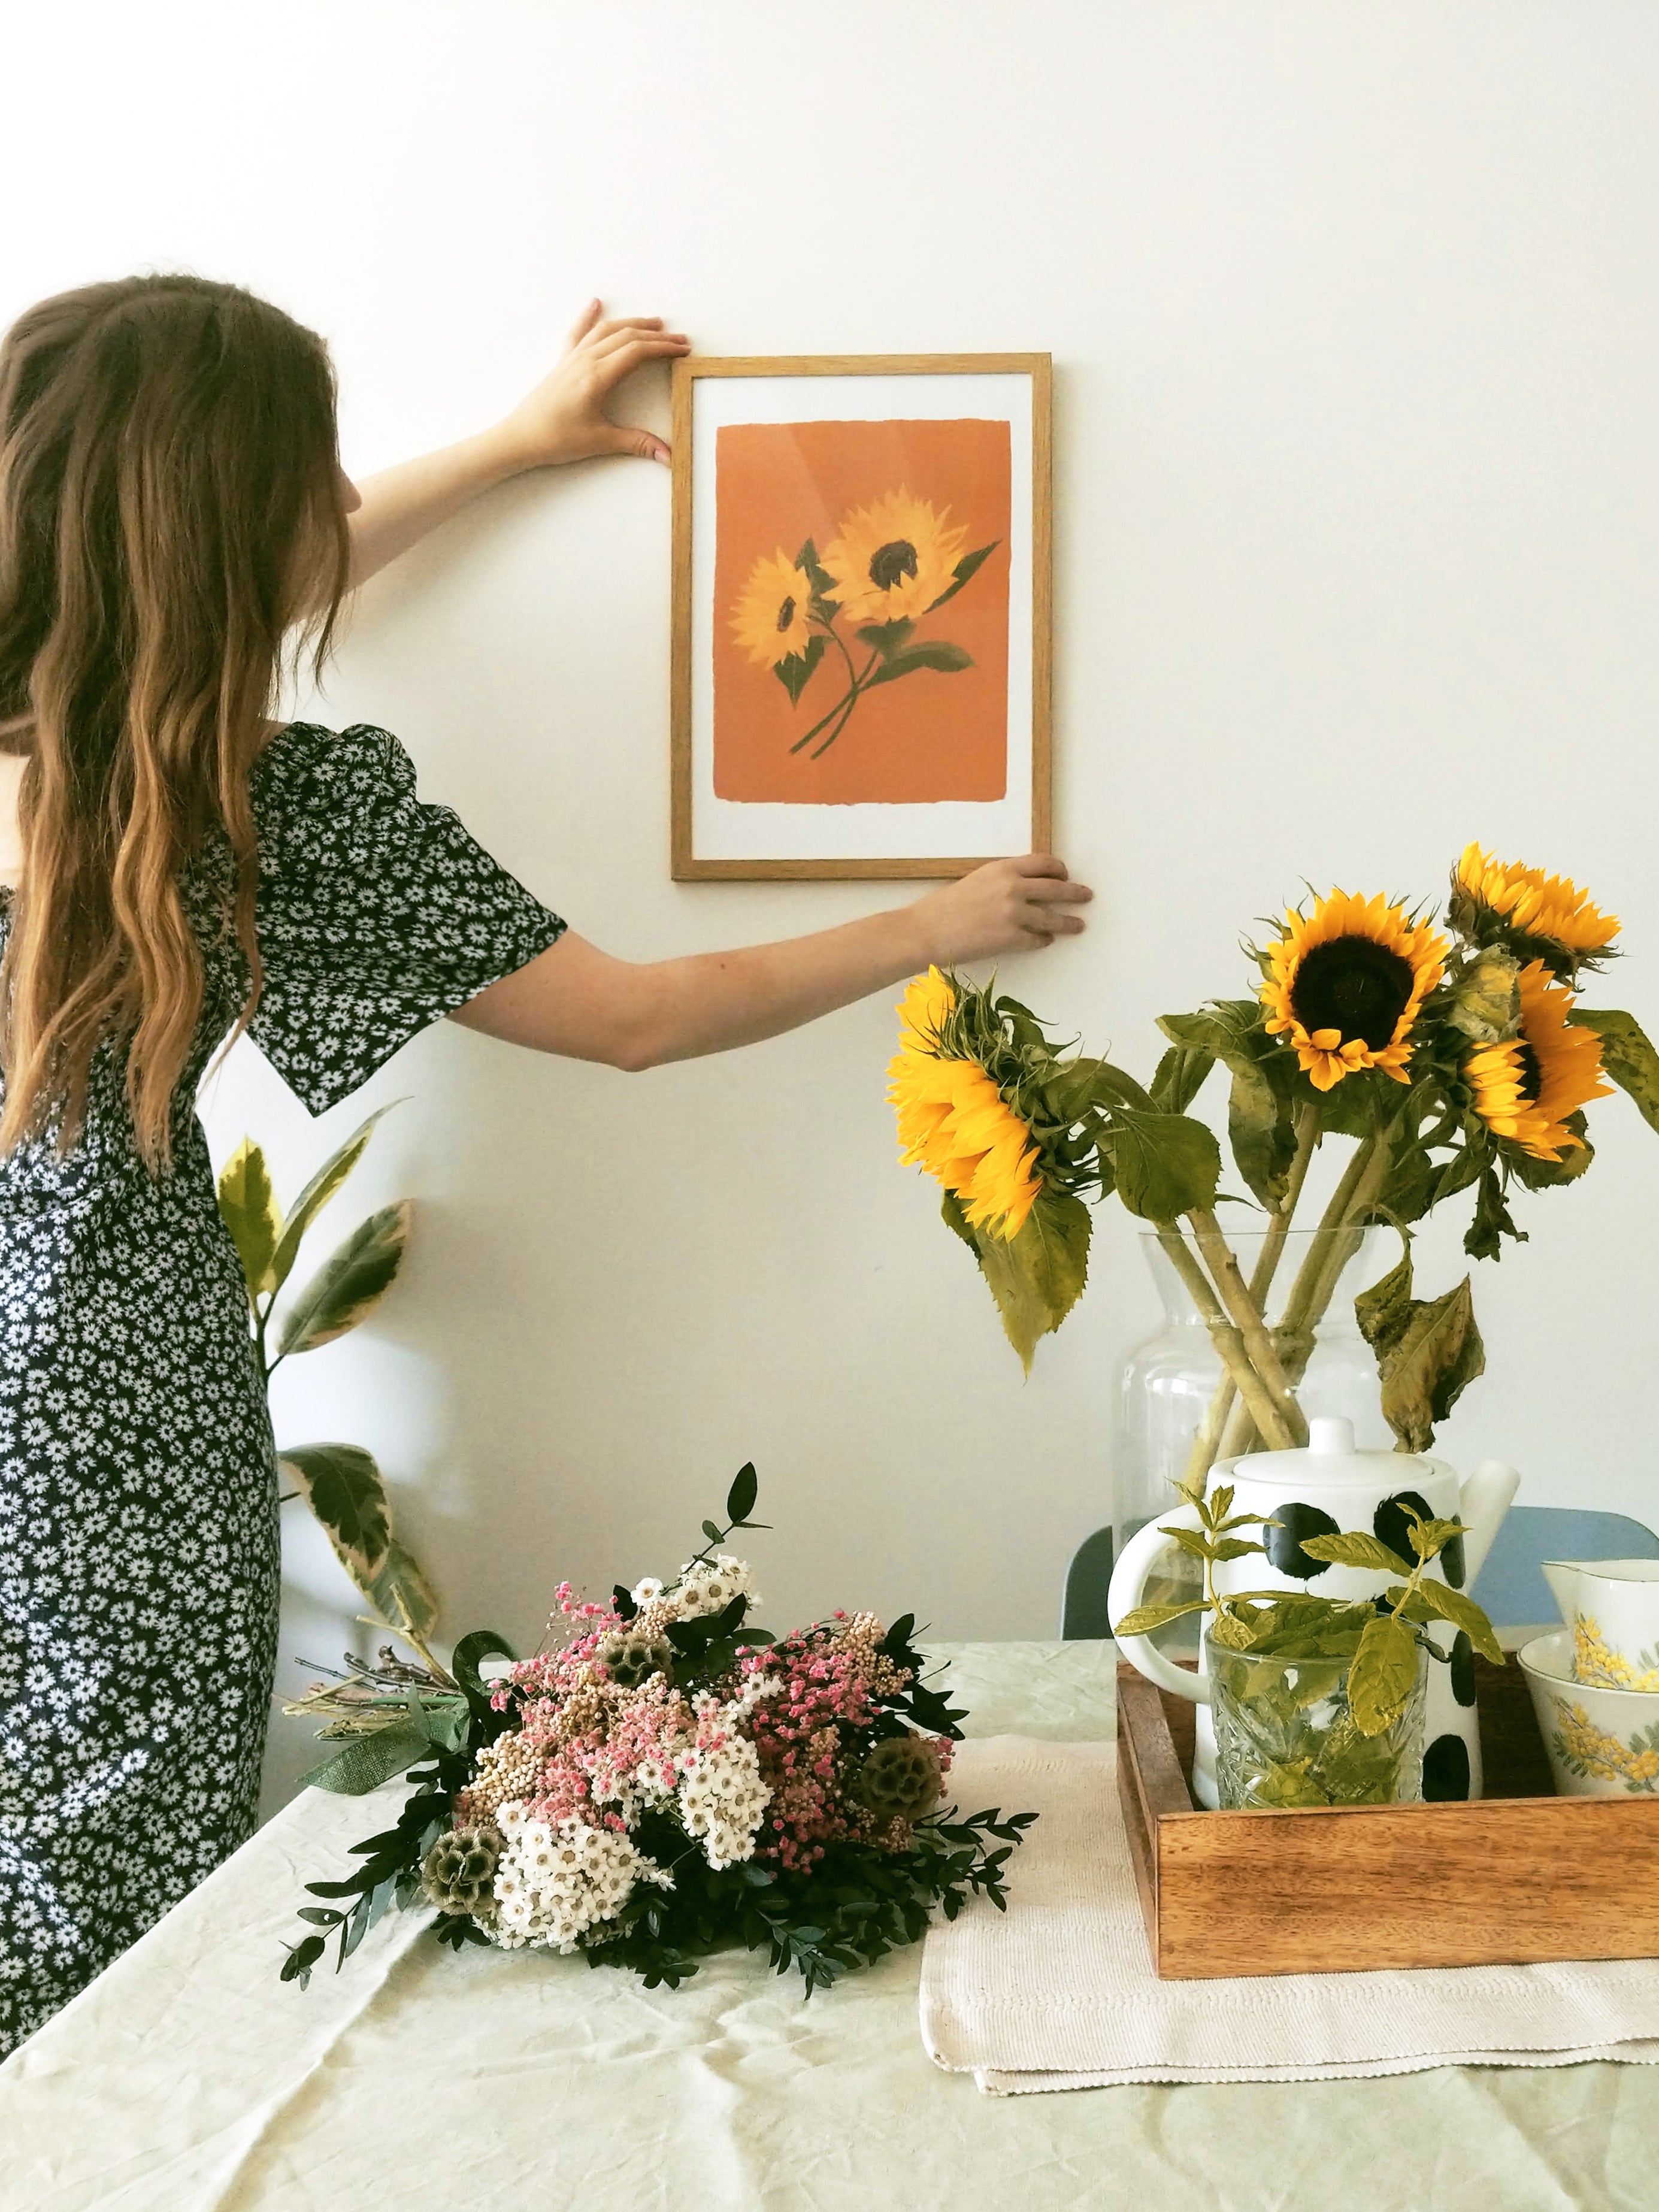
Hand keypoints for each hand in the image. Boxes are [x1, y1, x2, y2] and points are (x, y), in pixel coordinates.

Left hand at [491, 300, 690, 470]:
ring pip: (606, 330)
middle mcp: (586, 360)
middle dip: (656, 336)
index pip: (637, 352)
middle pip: (627, 336)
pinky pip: (578, 332)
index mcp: (597, 376)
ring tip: (654, 323)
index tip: (683, 350)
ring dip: (632, 323)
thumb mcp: (601, 441)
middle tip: (679, 339)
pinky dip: (588, 316)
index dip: (663, 348)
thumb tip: (669, 455)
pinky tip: (595, 303)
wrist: (521, 437)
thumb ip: (637, 443)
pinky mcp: (563, 362)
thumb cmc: (557, 439)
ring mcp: (573, 358)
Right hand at [907, 855, 1092, 966]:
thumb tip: (1023, 889)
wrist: (926, 931)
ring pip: (1051, 918)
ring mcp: (1013, 914)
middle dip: (1075, 893)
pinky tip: (1047, 941)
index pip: (1043, 863)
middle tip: (1086, 896)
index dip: (1059, 869)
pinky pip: (1037, 940)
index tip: (1065, 875)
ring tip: (1078, 925)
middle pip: (1056, 889)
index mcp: (1003, 868)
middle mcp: (1013, 887)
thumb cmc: (943, 907)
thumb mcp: (975, 881)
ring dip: (1068, 922)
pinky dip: (1043, 941)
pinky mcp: (1010, 938)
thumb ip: (1001, 882)